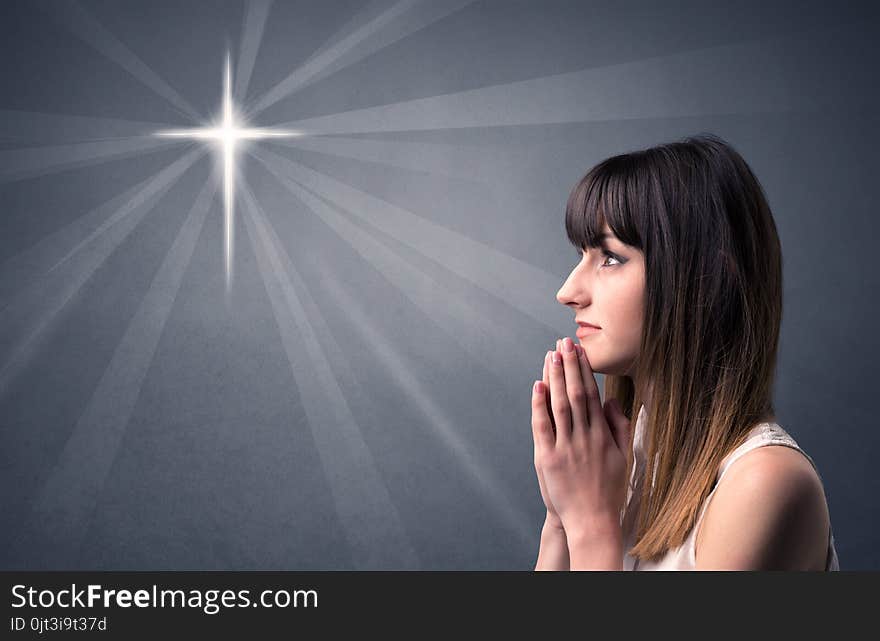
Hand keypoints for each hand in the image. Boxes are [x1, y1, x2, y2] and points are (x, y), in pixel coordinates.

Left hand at [530, 337, 632, 536]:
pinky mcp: (548, 458)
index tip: (578, 351)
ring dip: (553, 377)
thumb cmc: (608, 490)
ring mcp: (565, 447)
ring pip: (559, 405)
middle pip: (575, 393)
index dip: (583, 371)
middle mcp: (584, 437)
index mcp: (602, 435)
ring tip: (551, 355)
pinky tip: (537, 385)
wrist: (592, 520)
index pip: (591, 394)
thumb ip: (619, 426)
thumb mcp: (623, 456)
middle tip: (563, 342)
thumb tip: (611, 400)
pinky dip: (539, 404)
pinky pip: (543, 426)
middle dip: (568, 366)